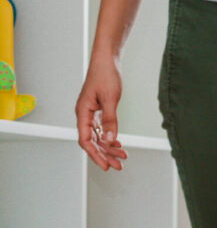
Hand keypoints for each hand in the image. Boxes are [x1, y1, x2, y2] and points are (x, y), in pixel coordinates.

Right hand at [75, 55, 127, 171]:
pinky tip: (118, 144)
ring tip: (123, 157)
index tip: (106, 165)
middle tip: (119, 166)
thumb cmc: (105, 75)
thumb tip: (110, 139)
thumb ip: (110, 120)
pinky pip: (102, 129)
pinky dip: (110, 137)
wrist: (107, 60)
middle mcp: (84, 114)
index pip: (86, 140)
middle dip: (105, 154)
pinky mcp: (98, 110)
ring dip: (109, 147)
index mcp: (83, 112)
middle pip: (93, 141)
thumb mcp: (110, 99)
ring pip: (98, 136)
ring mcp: (91, 113)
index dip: (95, 154)